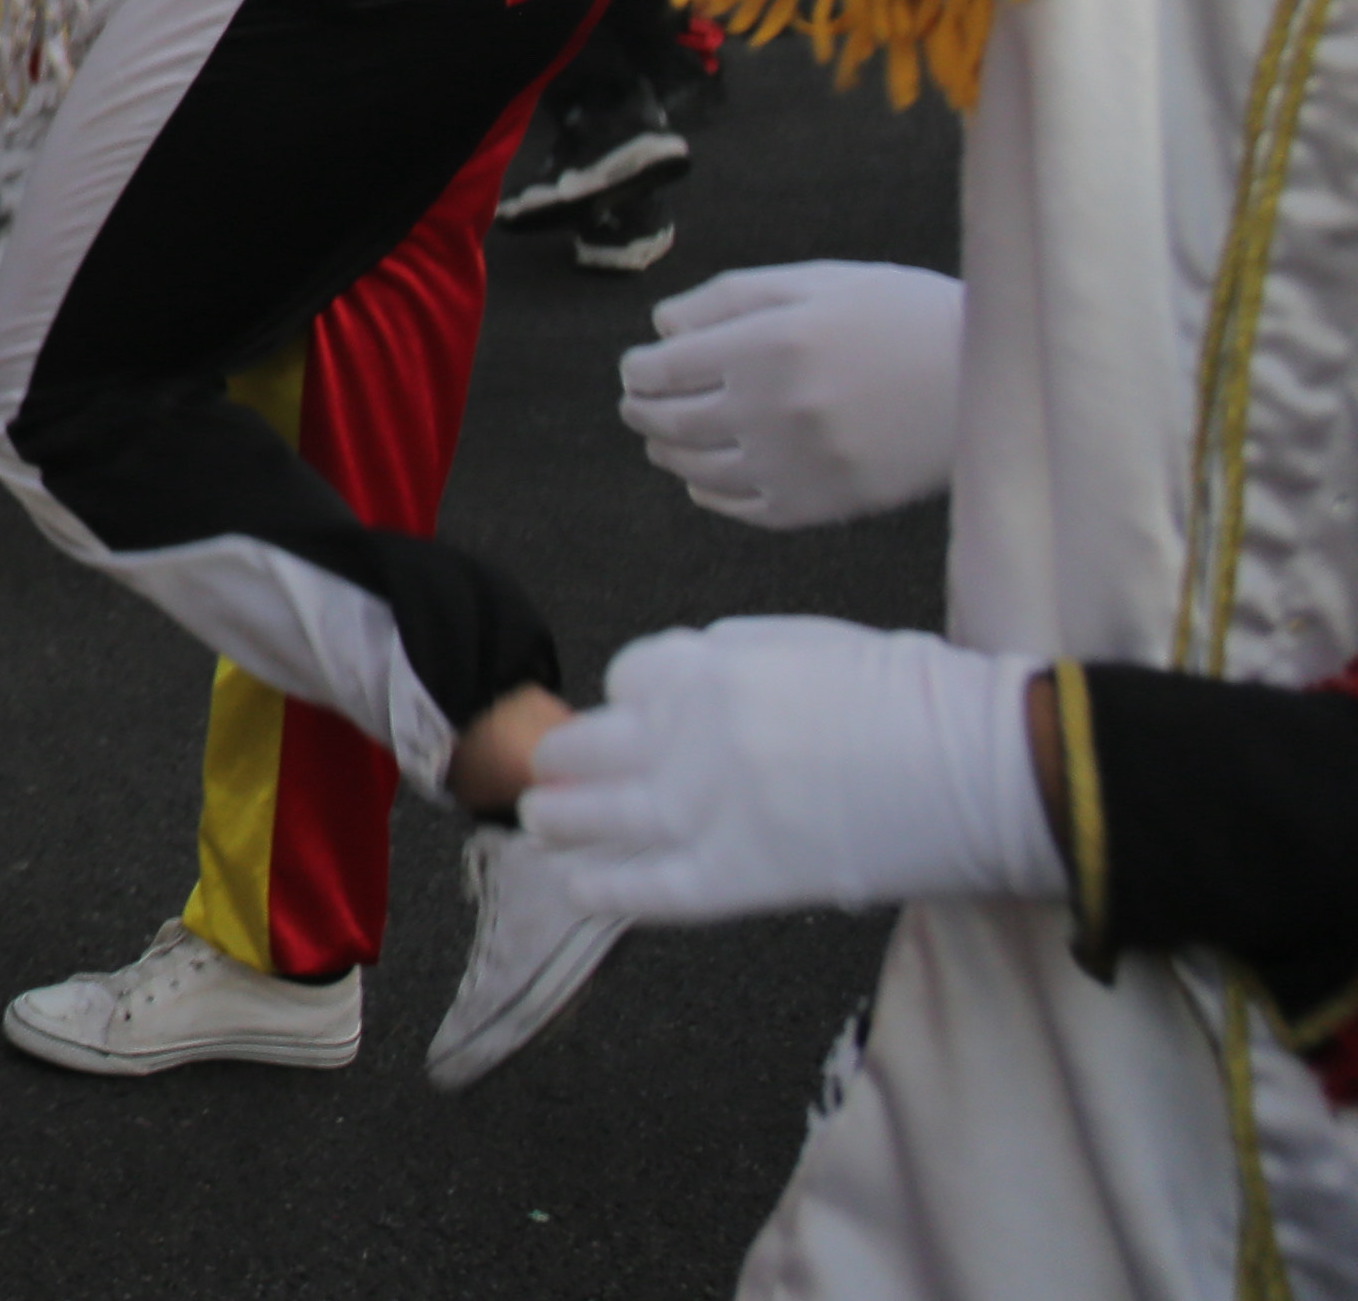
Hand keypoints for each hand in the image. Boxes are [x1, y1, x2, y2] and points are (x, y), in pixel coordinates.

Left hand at [524, 618, 1060, 923]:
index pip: (630, 680)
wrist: (984, 768)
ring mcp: (708, 807)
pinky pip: (646, 887)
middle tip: (551, 778)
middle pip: (594, 746)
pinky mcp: (739, 876)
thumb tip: (681, 682)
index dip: (629, 705)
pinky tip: (577, 885)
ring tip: (543, 825)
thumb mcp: (808, 642)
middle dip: (567, 762)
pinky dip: (603, 886)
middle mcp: (691, 732)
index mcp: (710, 666)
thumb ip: (733, 659)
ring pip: (599, 815)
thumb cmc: (915, 700)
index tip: (630, 724)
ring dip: (561, 820)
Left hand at [620, 261, 963, 527]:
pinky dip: (712, 496)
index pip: (661, 368)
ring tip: (662, 441)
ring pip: (697, 468)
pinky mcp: (825, 505)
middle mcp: (772, 408)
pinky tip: (705, 482)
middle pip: (669, 419)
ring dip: (668, 452)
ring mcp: (796, 463)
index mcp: (767, 345)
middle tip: (636, 405)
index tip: (639, 368)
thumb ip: (733, 297)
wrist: (996, 384)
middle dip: (642, 410)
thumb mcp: (822, 281)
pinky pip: (745, 509)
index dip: (640, 369)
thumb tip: (663, 327)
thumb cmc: (908, 317)